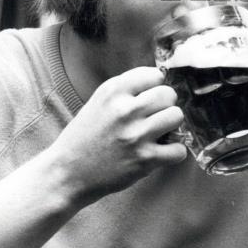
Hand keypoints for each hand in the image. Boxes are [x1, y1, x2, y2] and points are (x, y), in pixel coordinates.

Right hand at [46, 66, 186, 205]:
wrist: (67, 173)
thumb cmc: (85, 138)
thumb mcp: (98, 104)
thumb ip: (126, 93)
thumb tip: (160, 86)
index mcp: (112, 91)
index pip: (154, 75)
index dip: (155, 88)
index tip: (148, 100)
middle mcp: (124, 110)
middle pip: (169, 94)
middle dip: (166, 106)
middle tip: (155, 118)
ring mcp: (136, 134)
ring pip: (177, 117)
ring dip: (172, 127)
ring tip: (160, 134)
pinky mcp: (144, 159)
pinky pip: (179, 150)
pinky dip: (175, 153)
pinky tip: (162, 153)